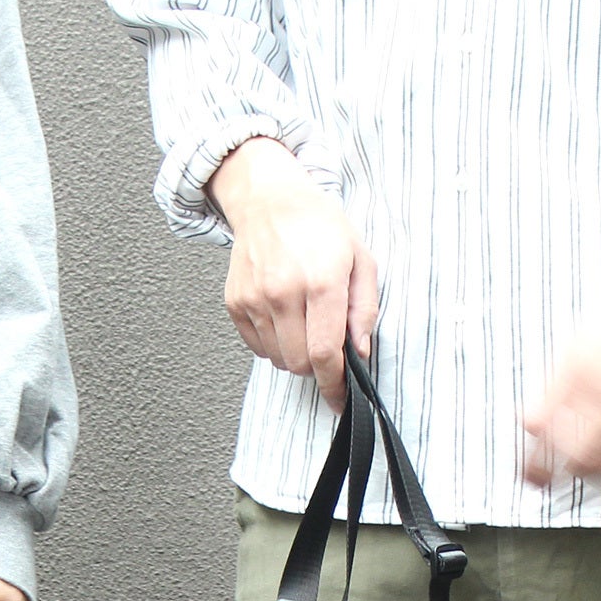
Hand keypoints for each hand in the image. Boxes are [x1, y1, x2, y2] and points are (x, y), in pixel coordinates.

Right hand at [208, 137, 378, 411]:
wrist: (270, 199)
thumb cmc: (318, 225)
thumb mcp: (360, 258)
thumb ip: (364, 308)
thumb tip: (360, 351)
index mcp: (321, 281)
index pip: (325, 353)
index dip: (334, 384)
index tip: (339, 400)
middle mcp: (283, 291)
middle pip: (299, 363)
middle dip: (316, 365)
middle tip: (325, 342)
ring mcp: (255, 298)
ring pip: (278, 359)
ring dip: (295, 352)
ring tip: (304, 320)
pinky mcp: (236, 302)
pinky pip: (257, 346)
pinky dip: (274, 342)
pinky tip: (284, 314)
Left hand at [523, 279, 600, 484]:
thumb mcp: (574, 348)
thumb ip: (551, 390)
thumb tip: (530, 427)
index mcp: (580, 372)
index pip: (545, 428)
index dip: (535, 460)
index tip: (532, 474)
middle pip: (581, 456)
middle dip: (567, 470)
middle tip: (564, 471)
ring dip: (598, 471)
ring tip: (592, 466)